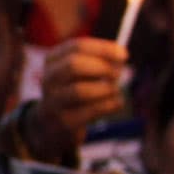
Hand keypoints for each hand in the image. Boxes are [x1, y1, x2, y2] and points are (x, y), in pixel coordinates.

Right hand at [31, 38, 128, 159]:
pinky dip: (109, 105)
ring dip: (105, 89)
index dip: (103, 49)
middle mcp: (49, 79)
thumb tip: (121, 54)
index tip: (124, 54)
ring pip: (80, 90)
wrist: (52, 126)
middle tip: (119, 73)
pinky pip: (90, 111)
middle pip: (73, 65)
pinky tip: (116, 103)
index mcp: (53, 60)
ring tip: (115, 91)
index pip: (76, 47)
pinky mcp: (64, 122)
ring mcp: (54, 102)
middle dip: (102, 67)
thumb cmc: (73, 91)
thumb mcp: (78, 72)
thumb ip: (98, 60)